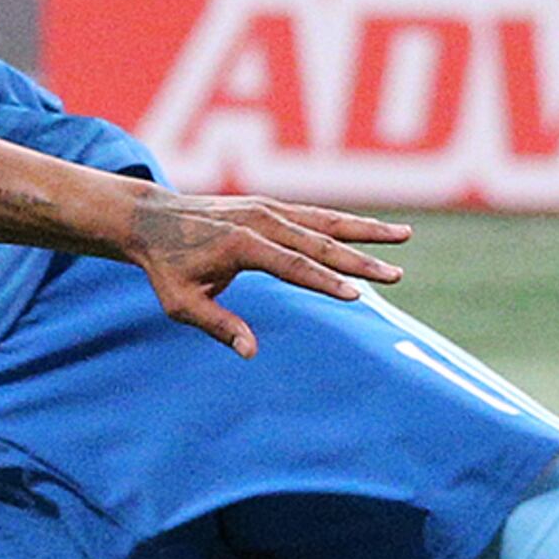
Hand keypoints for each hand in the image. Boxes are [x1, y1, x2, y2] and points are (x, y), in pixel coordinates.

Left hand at [122, 192, 410, 357]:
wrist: (152, 219)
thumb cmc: (167, 267)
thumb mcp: (181, 303)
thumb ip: (218, 325)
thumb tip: (251, 352)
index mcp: (241, 244)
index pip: (292, 266)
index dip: (324, 281)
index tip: (356, 296)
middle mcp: (260, 220)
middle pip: (318, 242)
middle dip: (359, 260)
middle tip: (396, 275)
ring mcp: (268, 209)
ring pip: (325, 220)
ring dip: (366, 230)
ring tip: (405, 235)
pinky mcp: (272, 206)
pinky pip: (315, 215)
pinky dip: (346, 222)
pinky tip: (374, 231)